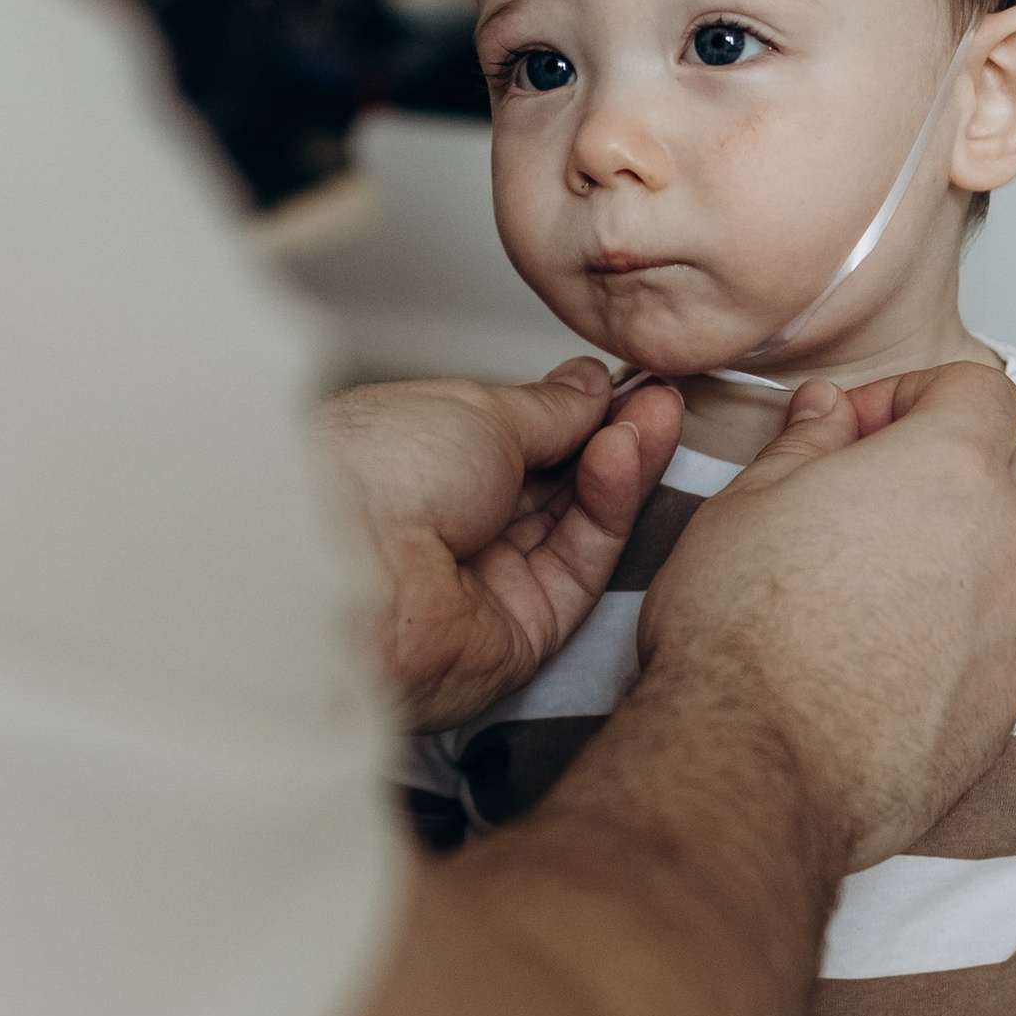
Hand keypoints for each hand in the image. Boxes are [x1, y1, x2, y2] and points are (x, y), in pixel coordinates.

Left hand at [321, 361, 683, 728]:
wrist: (358, 565)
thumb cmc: (378, 475)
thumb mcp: (477, 410)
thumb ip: (547, 408)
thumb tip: (588, 387)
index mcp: (416, 467)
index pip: (512, 441)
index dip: (569, 413)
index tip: (621, 383)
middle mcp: (449, 529)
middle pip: (551, 484)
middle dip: (607, 435)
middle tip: (657, 396)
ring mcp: (486, 582)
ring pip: (573, 524)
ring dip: (618, 466)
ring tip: (657, 415)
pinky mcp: (522, 632)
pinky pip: (579, 567)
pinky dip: (609, 511)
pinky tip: (625, 457)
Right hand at [632, 362, 1015, 870]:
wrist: (761, 768)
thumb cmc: (742, 630)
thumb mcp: (747, 504)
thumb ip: (805, 444)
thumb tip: (831, 411)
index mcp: (949, 467)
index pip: (981, 389)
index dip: (917, 393)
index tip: (859, 427)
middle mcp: (1006, 540)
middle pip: (1015, 469)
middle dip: (955, 466)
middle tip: (871, 498)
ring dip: (973, 548)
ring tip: (890, 578)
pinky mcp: (1008, 703)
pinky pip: (1011, 639)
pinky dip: (974, 626)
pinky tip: (905, 650)